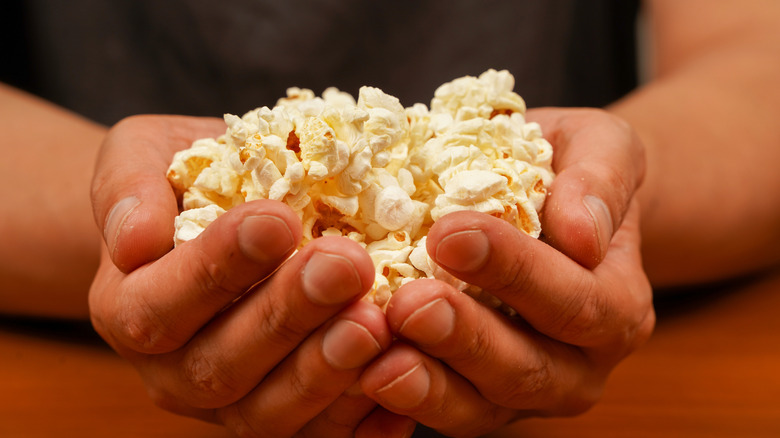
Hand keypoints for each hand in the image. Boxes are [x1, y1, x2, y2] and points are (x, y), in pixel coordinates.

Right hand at [89, 115, 413, 436]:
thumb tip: (134, 238)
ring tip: (376, 321)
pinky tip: (404, 372)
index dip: (217, 268)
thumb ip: (127, 189)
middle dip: (288, 317)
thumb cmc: (183, 179)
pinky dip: (362, 415)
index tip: (276, 220)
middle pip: (221, 366)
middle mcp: (174, 370)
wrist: (213, 214)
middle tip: (346, 266)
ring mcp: (232, 402)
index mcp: (130, 308)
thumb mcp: (140, 157)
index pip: (160, 305)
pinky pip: (320, 433)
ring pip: (271, 411)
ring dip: (327, 369)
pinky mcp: (287, 415)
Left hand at [358, 108, 654, 435]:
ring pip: (483, 407)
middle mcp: (580, 363)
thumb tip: (583, 235)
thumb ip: (602, 181)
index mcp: (617, 304)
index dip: (514, 272)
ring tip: (380, 362)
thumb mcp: (602, 149)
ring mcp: (527, 390)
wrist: (548, 204)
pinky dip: (404, 402)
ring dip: (430, 387)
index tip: (450, 234)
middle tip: (408, 304)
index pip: (574, 300)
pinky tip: (363, 377)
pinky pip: (445, 413)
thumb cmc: (568, 171)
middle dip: (464, 338)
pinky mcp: (479, 401)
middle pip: (528, 368)